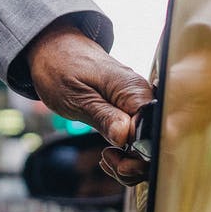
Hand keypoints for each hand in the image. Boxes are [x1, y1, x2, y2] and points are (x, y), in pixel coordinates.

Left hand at [26, 19, 153, 185]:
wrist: (54, 47)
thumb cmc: (60, 67)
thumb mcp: (75, 97)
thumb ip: (103, 117)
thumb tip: (126, 137)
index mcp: (133, 91)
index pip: (153, 131)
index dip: (137, 154)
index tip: (111, 157)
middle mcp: (142, 97)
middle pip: (156, 143)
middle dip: (134, 164)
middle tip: (107, 160)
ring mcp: (138, 105)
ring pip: (148, 145)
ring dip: (130, 163)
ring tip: (106, 158)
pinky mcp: (131, 111)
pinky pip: (138, 138)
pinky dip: (127, 154)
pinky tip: (109, 153)